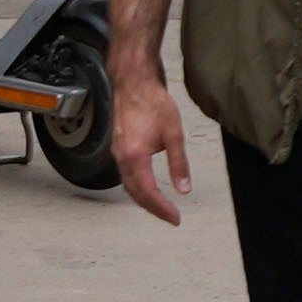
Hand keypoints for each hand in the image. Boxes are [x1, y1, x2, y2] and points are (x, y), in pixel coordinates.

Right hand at [106, 56, 194, 226]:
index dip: (161, 209)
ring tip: (161, 207)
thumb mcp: (173, 133)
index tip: (175, 218)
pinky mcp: (118, 148)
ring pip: (128, 186)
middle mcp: (121, 159)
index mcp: (135, 157)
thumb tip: (184, 188)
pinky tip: (147, 187)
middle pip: (135, 194)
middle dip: (153, 208)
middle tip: (170, 217)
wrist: (132, 83)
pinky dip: (137, 186)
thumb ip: (178, 163)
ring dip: (144, 199)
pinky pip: (126, 175)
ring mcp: (117, 154)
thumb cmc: (152, 103)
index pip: (147, 193)